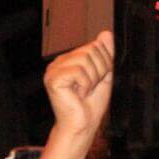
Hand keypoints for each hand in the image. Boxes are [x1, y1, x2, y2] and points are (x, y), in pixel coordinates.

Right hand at [39, 31, 114, 158]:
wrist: (83, 125)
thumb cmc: (91, 105)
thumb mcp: (104, 76)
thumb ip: (105, 55)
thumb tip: (106, 33)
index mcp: (70, 59)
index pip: (95, 46)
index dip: (105, 64)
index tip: (97, 81)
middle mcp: (59, 61)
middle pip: (91, 50)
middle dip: (99, 71)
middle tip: (90, 88)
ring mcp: (54, 69)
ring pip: (85, 59)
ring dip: (92, 79)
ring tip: (84, 91)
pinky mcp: (52, 78)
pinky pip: (78, 71)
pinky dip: (85, 84)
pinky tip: (78, 94)